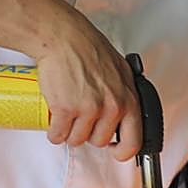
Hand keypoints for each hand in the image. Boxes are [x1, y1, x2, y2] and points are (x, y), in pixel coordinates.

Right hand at [35, 9, 141, 160]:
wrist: (64, 37)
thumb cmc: (89, 48)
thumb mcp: (120, 71)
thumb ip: (124, 95)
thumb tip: (124, 117)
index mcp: (129, 99)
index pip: (134, 142)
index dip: (123, 151)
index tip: (114, 150)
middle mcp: (112, 106)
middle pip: (100, 142)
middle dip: (88, 133)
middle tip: (81, 117)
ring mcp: (89, 109)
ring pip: (77, 140)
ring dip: (69, 132)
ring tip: (67, 114)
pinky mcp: (66, 109)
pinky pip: (58, 136)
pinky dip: (53, 131)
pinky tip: (54, 119)